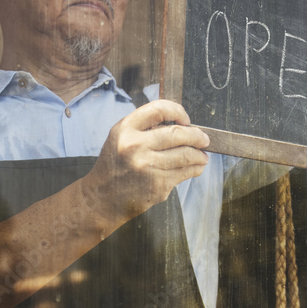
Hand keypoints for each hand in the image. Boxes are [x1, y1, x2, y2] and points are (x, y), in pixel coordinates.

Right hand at [81, 99, 209, 225]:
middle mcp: (135, 146)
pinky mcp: (158, 186)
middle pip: (178, 134)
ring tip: (202, 156)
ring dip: (200, 155)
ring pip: (187, 155)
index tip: (186, 120)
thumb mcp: (121, 137)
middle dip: (197, 136)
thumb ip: (146, 127)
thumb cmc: (115, 164)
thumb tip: (183, 125)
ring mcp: (147, 167)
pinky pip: (185, 173)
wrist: (101, 198)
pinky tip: (196, 168)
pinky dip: (195, 169)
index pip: (159, 109)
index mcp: (126, 129)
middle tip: (204, 139)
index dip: (178, 112)